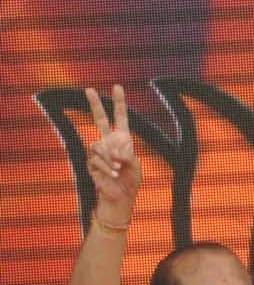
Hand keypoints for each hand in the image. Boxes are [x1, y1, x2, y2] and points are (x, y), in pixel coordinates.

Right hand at [83, 86, 141, 212]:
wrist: (120, 197)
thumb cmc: (130, 181)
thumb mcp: (135, 165)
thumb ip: (126, 155)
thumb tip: (113, 151)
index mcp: (122, 139)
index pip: (120, 118)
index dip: (119, 103)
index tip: (117, 87)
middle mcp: (108, 141)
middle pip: (99, 119)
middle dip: (95, 104)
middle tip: (89, 89)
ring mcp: (98, 151)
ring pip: (99, 145)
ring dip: (110, 159)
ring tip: (118, 170)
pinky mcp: (90, 162)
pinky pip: (96, 159)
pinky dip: (107, 168)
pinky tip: (113, 175)